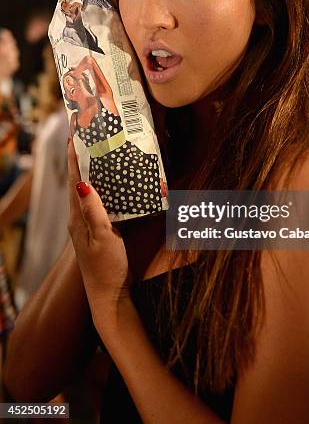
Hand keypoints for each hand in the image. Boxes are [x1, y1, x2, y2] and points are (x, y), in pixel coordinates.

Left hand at [67, 139, 132, 324]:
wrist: (109, 295)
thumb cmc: (106, 268)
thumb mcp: (102, 238)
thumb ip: (93, 211)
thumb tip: (82, 183)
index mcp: (77, 217)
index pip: (73, 179)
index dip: (72, 156)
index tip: (74, 134)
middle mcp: (80, 217)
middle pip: (79, 180)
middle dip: (81, 158)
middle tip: (89, 136)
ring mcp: (90, 223)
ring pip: (90, 190)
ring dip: (92, 170)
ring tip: (101, 151)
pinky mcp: (102, 229)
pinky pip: (101, 200)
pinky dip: (105, 186)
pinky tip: (115, 181)